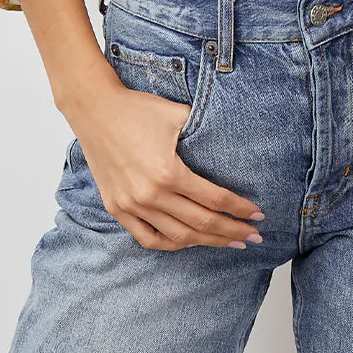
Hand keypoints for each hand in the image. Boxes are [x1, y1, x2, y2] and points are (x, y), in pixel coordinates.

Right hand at [69, 74, 264, 251]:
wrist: (94, 109)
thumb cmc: (138, 109)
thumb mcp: (178, 115)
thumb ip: (205, 132)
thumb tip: (233, 144)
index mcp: (168, 172)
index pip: (214, 199)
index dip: (239, 209)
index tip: (258, 214)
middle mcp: (150, 195)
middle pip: (201, 223)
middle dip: (231, 230)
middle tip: (253, 235)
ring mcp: (131, 205)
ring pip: (177, 236)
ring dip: (207, 242)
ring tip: (229, 242)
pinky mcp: (117, 208)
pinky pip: (147, 238)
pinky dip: (171, 243)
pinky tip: (191, 241)